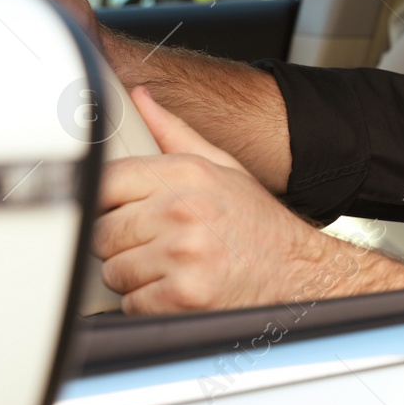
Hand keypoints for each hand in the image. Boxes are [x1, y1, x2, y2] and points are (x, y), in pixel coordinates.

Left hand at [96, 88, 403, 313]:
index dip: (109, 202)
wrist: (301, 273)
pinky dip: (150, 305)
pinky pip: (131, 305)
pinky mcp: (183, 296)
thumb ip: (175, 133)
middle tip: (160, 245)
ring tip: (174, 268)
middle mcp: (184, 209)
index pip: (107, 181)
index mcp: (188, 173)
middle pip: (103, 231)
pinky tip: (180, 290)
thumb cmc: (258, 225)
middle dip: (124, 244)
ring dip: (136, 278)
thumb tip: (142, 99)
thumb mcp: (224, 169)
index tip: (126, 212)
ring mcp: (184, 253)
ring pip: (113, 271)